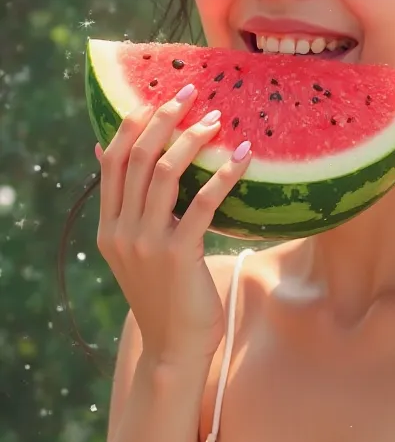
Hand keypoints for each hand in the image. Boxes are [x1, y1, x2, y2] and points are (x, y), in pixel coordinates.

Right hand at [94, 84, 251, 369]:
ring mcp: (147, 242)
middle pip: (138, 158)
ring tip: (217, 119)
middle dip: (164, 119)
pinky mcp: (178, 254)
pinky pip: (202, 203)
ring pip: (166, 172)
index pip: (113, 162)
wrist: (173, 348)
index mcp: (109, 226)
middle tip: (191, 93)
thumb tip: (104, 153)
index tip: (156, 98)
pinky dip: (223, 176)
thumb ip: (126, 207)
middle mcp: (121, 230)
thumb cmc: (164, 294)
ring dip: (193, 139)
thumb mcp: (135, 249)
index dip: (133, 125)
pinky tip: (243, 159)